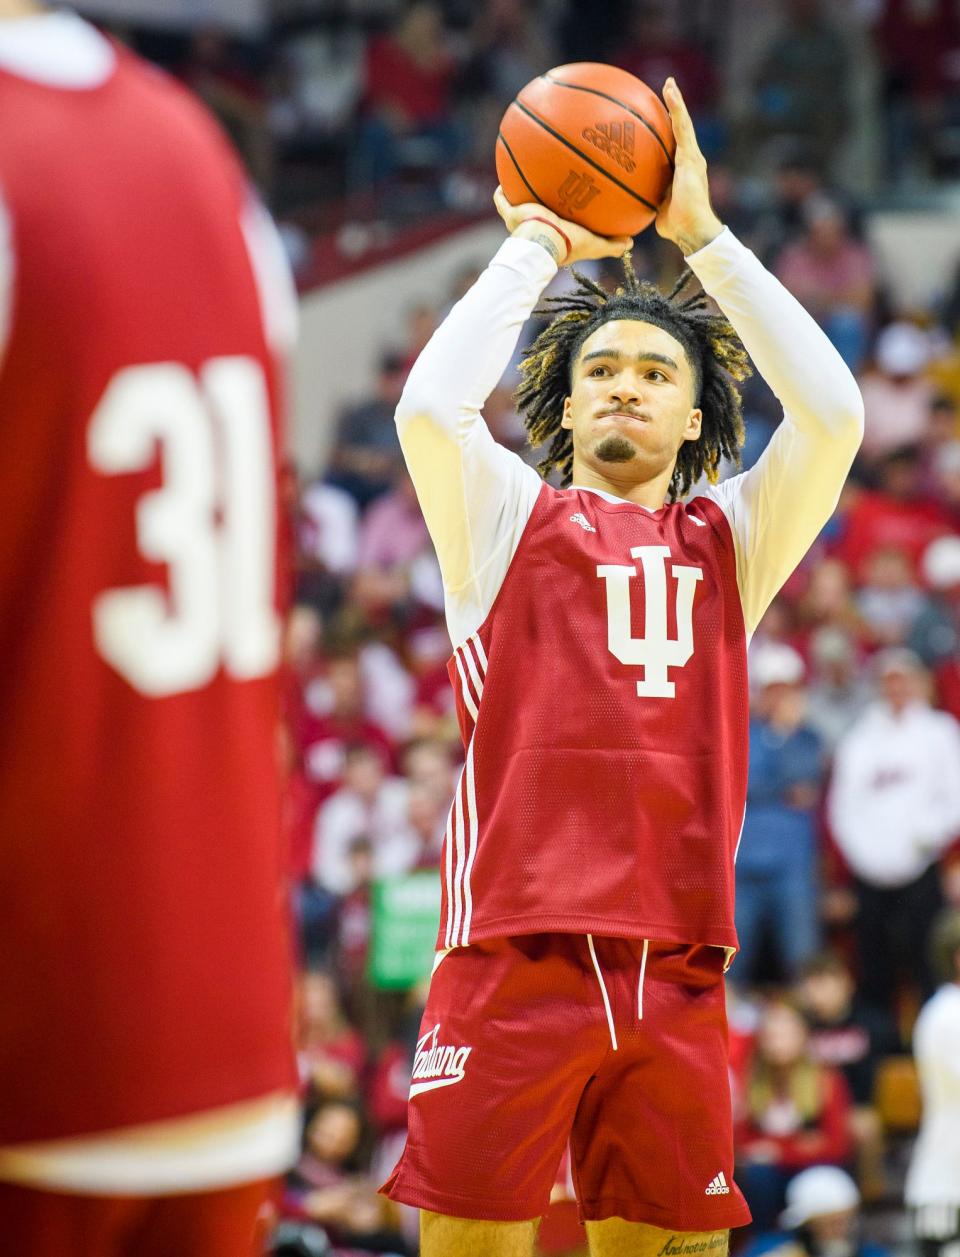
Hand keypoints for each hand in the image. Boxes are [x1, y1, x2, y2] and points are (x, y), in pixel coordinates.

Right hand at [493, 185, 631, 266]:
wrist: (544, 241)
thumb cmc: (569, 244)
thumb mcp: (594, 245)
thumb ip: (610, 245)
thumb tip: (630, 243)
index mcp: (555, 234)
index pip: (557, 225)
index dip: (560, 219)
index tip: (565, 209)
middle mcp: (537, 227)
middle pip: (536, 214)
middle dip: (538, 204)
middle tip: (545, 190)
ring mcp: (521, 220)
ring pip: (516, 206)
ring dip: (518, 194)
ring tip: (522, 179)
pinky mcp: (511, 212)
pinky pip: (502, 200)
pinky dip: (501, 191)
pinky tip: (504, 178)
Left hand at [655, 78, 722, 255]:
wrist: (693, 230)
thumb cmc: (676, 226)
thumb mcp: (657, 208)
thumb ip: (649, 199)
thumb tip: (632, 200)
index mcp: (683, 170)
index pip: (674, 145)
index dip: (668, 129)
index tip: (658, 114)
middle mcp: (690, 160)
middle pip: (680, 129)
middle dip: (674, 108)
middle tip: (667, 88)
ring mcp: (692, 157)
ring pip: (683, 124)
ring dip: (676, 103)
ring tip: (669, 84)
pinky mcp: (691, 157)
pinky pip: (682, 128)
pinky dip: (677, 108)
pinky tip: (669, 93)